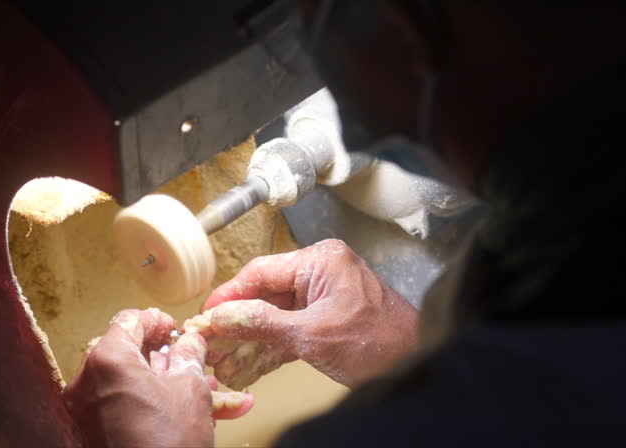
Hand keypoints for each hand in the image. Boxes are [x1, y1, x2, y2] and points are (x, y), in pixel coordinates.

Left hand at [64, 308, 253, 447]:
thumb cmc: (168, 443)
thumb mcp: (190, 389)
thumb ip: (189, 354)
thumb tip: (190, 340)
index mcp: (107, 360)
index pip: (129, 321)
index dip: (157, 321)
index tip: (175, 329)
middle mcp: (86, 383)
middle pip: (127, 354)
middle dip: (165, 357)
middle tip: (189, 359)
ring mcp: (83, 412)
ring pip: (129, 385)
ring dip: (164, 384)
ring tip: (201, 392)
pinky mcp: (88, 434)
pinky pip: (121, 408)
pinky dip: (148, 406)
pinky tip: (180, 412)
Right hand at [197, 239, 418, 387]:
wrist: (418, 362)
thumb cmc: (381, 341)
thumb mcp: (312, 335)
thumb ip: (264, 324)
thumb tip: (225, 317)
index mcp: (321, 261)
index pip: (261, 272)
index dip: (230, 295)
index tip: (207, 314)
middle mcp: (322, 271)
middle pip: (266, 294)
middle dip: (237, 322)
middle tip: (210, 341)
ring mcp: (326, 296)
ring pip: (276, 315)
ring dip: (251, 339)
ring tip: (224, 359)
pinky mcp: (328, 319)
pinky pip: (292, 328)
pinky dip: (272, 347)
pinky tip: (249, 365)